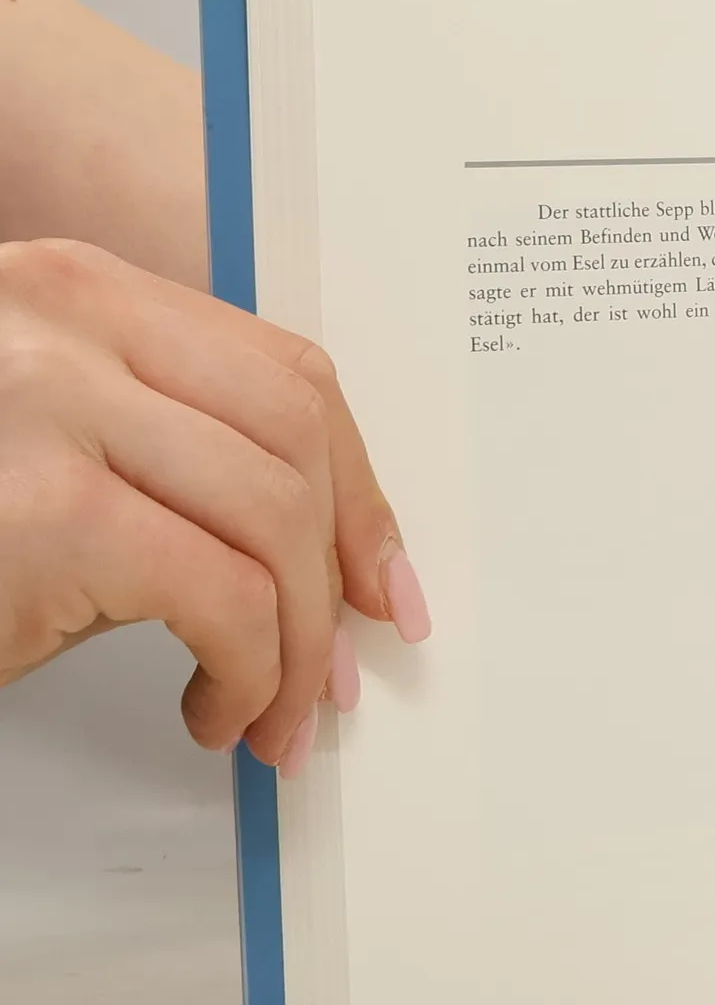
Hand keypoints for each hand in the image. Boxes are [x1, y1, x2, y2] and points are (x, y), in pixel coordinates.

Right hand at [0, 239, 430, 769]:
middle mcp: (64, 322)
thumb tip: (331, 552)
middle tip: (342, 667)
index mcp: (79, 292)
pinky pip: (224, 598)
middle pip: (296, 440)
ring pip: (273, 522)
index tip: (379, 574)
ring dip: (299, 645)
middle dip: (342, 570)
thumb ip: (171, 456)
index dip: (357, 485)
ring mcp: (48, 404)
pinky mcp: (45, 512)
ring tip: (275, 711)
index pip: (286, 374)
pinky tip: (214, 711)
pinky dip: (249, 674)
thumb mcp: (58, 455)